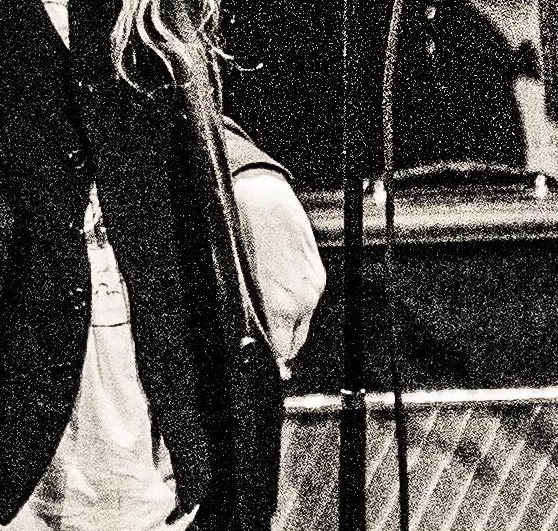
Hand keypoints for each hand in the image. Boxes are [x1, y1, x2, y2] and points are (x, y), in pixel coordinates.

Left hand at [233, 167, 324, 366]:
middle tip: (265, 338)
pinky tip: (279, 287)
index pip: (282, 349)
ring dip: (289, 321)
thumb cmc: (244, 236)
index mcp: (280, 305)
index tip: (263, 359)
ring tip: (269, 308)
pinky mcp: (318, 273)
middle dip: (281, 341)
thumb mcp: (238, 279)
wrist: (265, 199)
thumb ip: (249, 311)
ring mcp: (314, 286)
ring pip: (303, 320)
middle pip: (296, 340)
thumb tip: (251, 331)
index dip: (272, 356)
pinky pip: (308, 299)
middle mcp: (303, 300)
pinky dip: (296, 301)